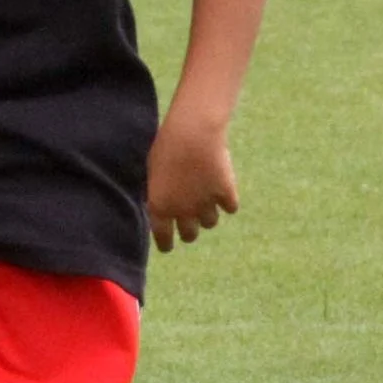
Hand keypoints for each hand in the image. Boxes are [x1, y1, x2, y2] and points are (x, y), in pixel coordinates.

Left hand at [147, 111, 237, 250]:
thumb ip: (158, 192)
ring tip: (205, 203)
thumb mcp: (152, 173)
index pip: (163, 238)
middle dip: (189, 232)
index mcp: (159, 207)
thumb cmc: (165, 148)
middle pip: (190, 235)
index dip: (166, 244)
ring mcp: (206, 204)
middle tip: (189, 226)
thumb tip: (162, 205)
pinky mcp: (226, 193)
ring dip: (208, 215)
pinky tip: (223, 193)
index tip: (168, 247)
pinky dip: (227, 202)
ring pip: (210, 223)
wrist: (192, 135)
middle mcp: (183, 211)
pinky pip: (230, 208)